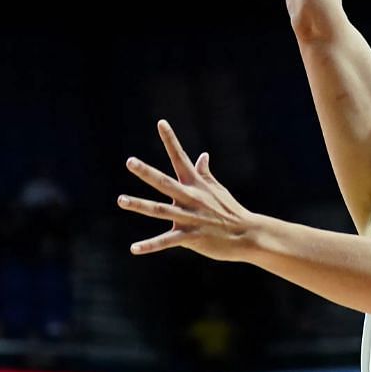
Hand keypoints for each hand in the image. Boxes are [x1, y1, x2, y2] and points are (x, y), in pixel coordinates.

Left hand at [117, 120, 258, 262]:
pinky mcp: (192, 237)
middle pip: (164, 182)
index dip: (170, 140)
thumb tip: (203, 155)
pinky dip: (150, 245)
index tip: (161, 122)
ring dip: (140, 205)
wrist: (249, 234)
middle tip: (130, 161)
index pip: (181, 158)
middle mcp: (191, 198)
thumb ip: (205, 173)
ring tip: (121, 200)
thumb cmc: (231, 211)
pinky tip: (134, 249)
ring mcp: (190, 217)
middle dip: (147, 172)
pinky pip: (167, 241)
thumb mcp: (218, 190)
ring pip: (160, 210)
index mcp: (196, 185)